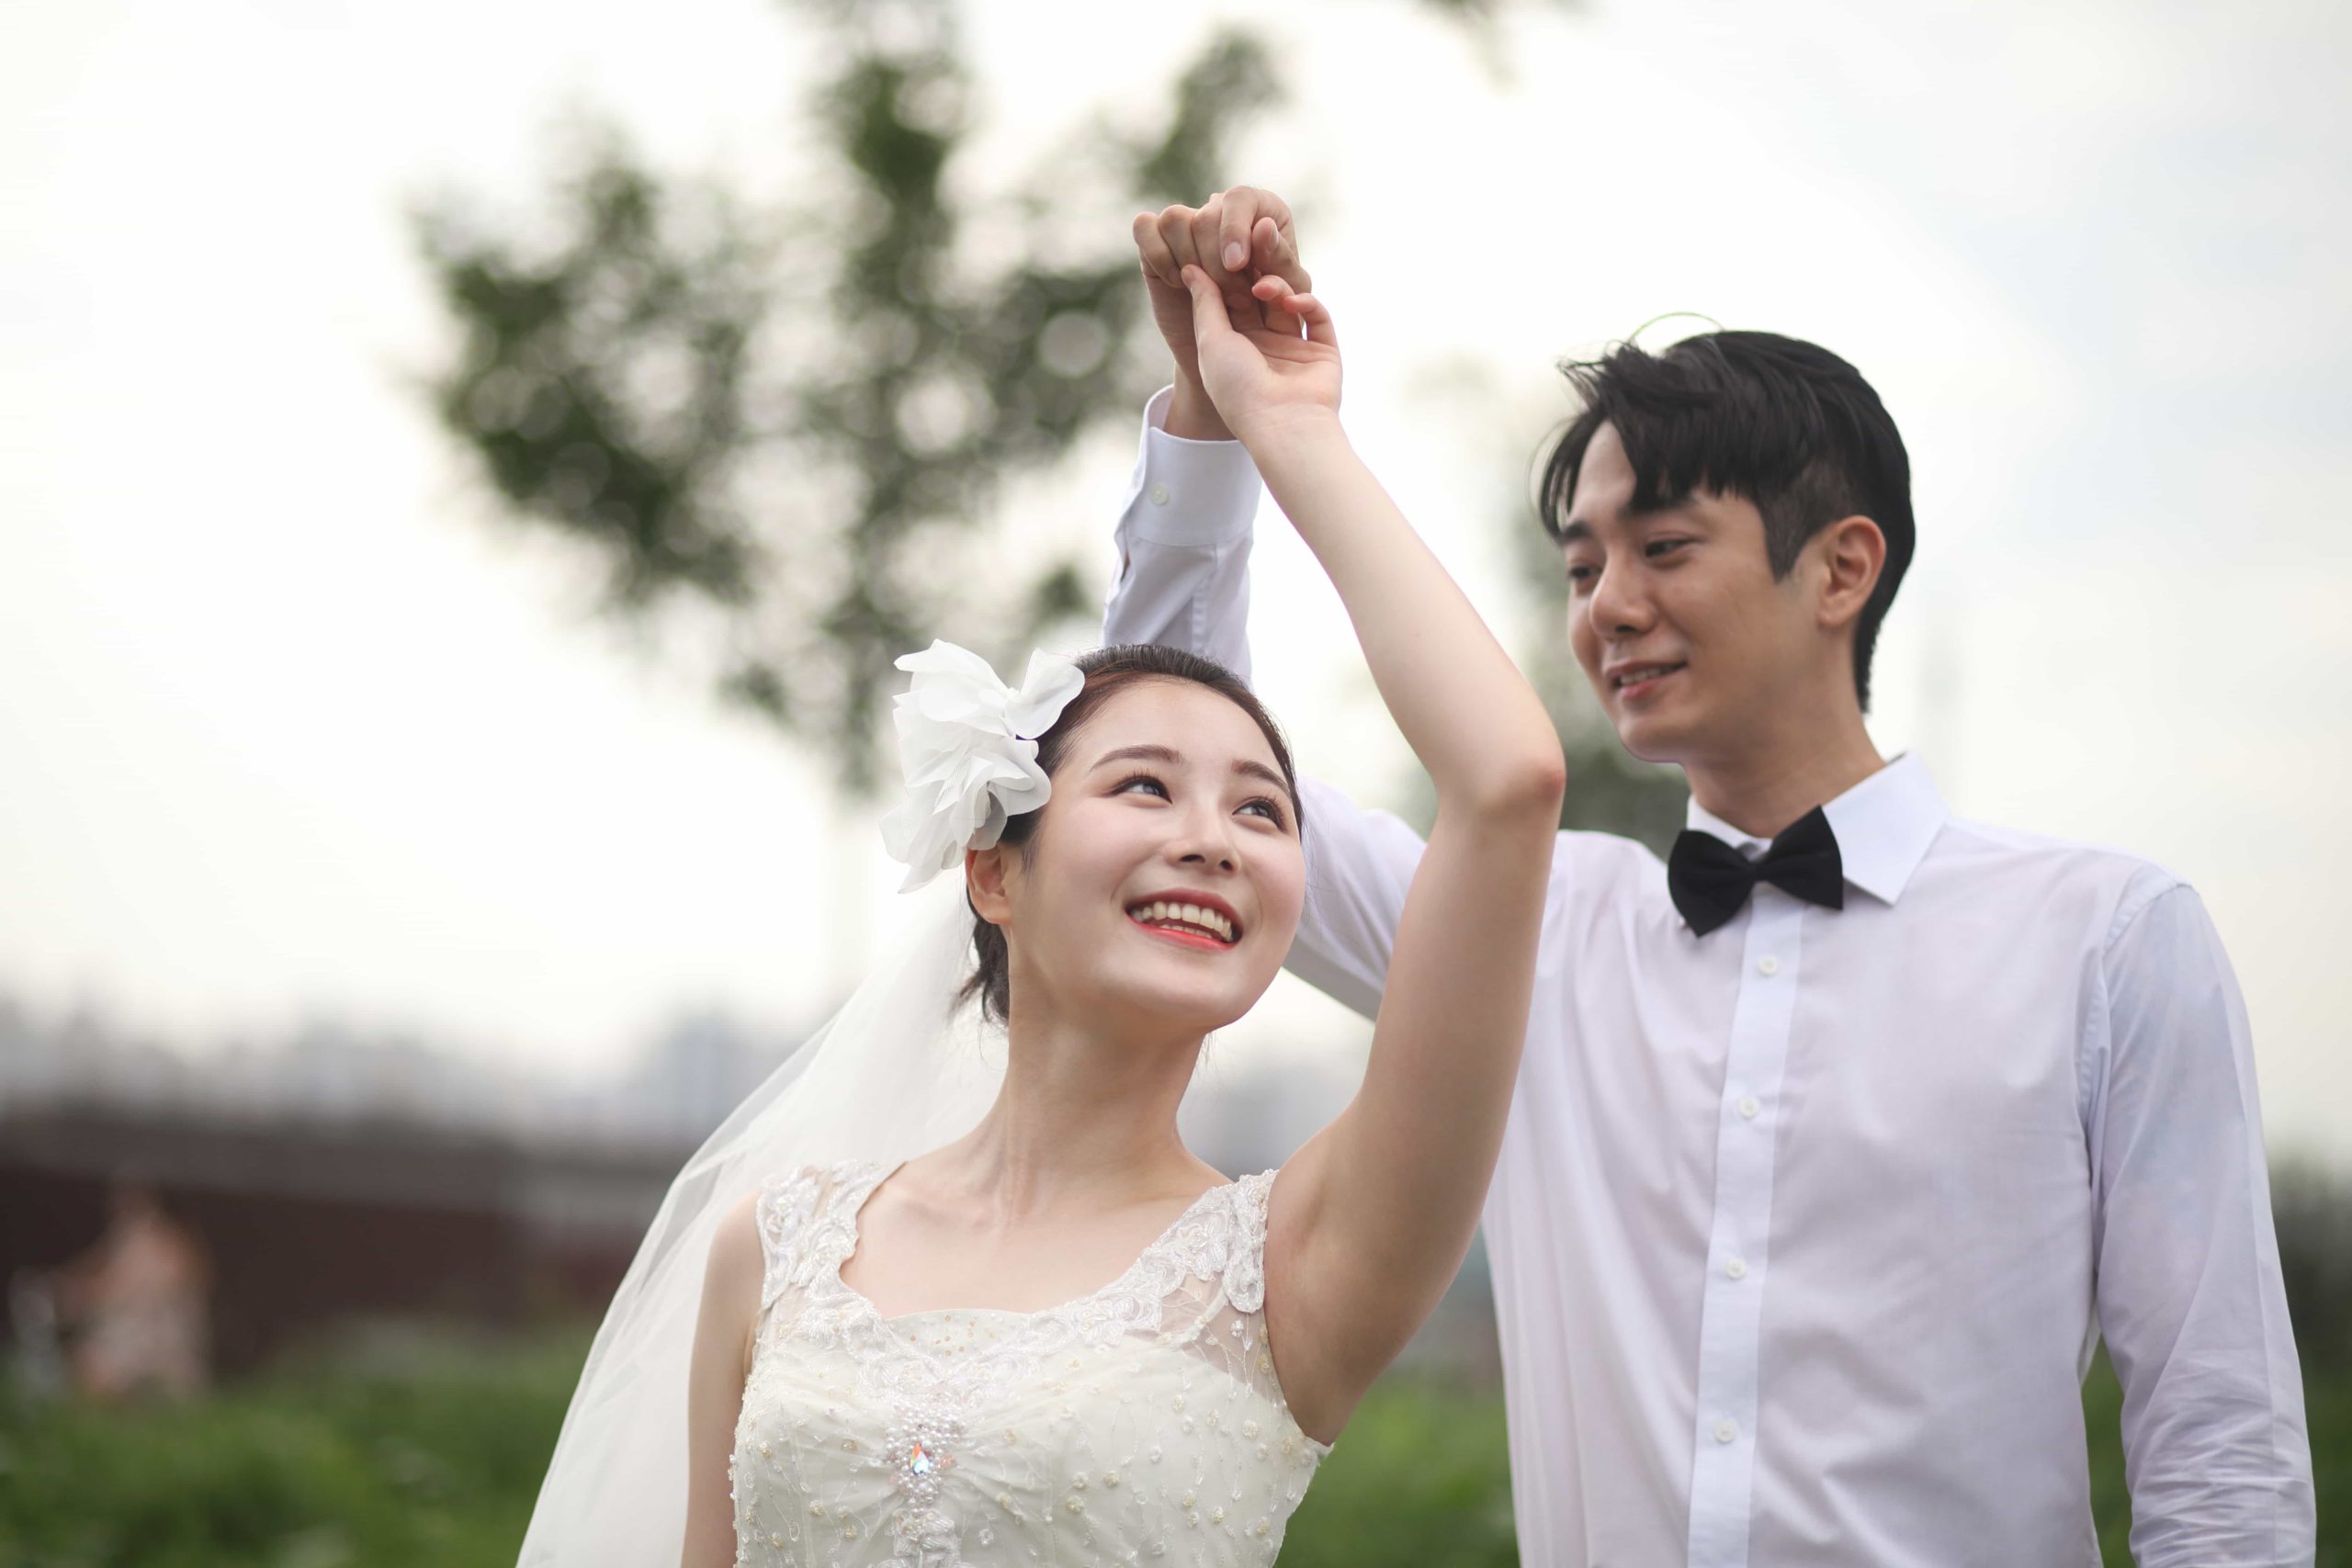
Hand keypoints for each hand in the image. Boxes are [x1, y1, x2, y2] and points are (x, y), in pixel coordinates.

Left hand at [1132, 187, 1310, 438]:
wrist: (1281, 426)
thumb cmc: (1239, 388)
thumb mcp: (1211, 340)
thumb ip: (1205, 302)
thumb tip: (1189, 268)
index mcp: (1234, 344)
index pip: (1231, 296)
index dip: (1228, 269)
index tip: (1223, 241)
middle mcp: (1264, 343)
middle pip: (1260, 292)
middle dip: (1257, 265)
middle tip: (1256, 232)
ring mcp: (1294, 346)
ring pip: (1288, 298)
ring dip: (1279, 282)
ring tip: (1265, 281)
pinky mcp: (1322, 350)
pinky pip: (1316, 316)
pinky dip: (1306, 302)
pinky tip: (1293, 301)